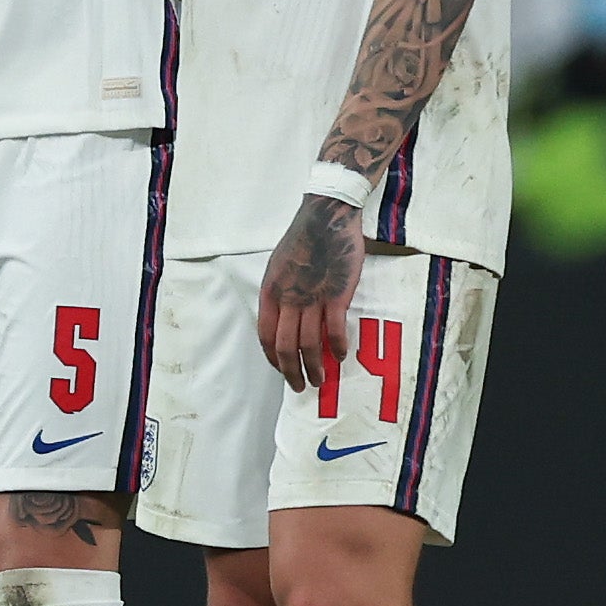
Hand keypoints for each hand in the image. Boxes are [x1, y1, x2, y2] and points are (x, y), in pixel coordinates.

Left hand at [255, 193, 361, 392]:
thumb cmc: (302, 241)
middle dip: (291, 372)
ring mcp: (312, 298)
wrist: (325, 217)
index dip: (272, 358)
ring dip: (315, 367)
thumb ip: (279, 293)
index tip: (281, 370)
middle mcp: (287, 299)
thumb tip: (282, 318)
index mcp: (270, 292)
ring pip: (308, 344)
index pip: (264, 335)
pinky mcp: (336, 295)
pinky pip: (334, 330)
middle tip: (299, 387)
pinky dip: (338, 347)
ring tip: (321, 380)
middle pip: (285, 346)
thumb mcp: (277, 267)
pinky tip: (341, 356)